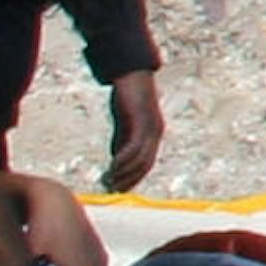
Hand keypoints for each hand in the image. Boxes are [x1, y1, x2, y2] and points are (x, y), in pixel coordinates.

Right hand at [99, 71, 169, 197]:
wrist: (131, 75)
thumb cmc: (126, 100)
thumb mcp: (123, 126)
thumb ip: (122, 143)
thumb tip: (117, 165)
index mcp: (153, 136)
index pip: (146, 165)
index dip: (133, 179)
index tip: (117, 190)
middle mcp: (156, 134)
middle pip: (146, 165)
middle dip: (129, 180)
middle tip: (111, 189)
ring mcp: (152, 127)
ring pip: (141, 158)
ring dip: (124, 172)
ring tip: (109, 180)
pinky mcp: (143, 121)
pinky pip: (135, 146)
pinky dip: (125, 159)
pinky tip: (113, 166)